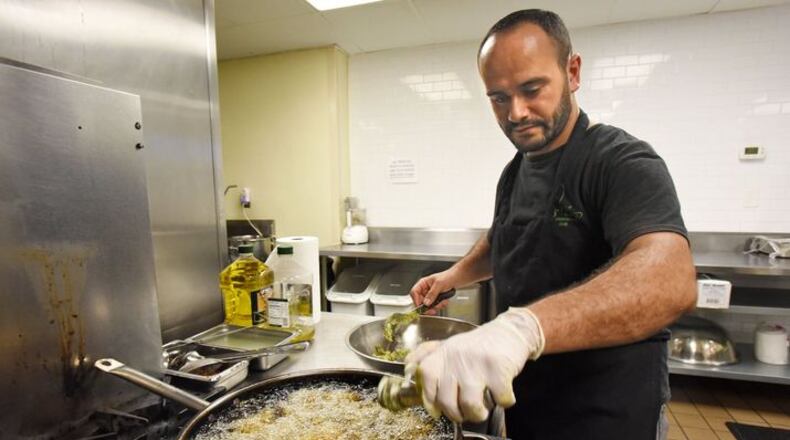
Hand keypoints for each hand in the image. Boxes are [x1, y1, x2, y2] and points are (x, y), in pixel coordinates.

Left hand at [405, 307, 544, 422]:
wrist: (509, 331)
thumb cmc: (479, 345)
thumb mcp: (450, 345)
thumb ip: (428, 356)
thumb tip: (408, 369)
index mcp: (443, 353)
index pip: (425, 377)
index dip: (429, 399)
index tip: (437, 410)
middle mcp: (457, 358)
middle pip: (447, 400)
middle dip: (457, 414)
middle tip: (465, 413)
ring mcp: (477, 364)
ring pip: (470, 405)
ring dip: (478, 414)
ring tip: (482, 409)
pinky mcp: (499, 369)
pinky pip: (499, 399)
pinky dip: (504, 401)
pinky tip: (503, 393)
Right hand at [410, 269, 455, 314]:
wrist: (458, 278)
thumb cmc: (449, 276)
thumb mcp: (439, 284)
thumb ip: (432, 294)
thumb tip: (426, 302)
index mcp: (423, 283)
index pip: (414, 292)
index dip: (416, 300)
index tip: (421, 307)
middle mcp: (425, 289)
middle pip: (421, 301)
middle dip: (428, 306)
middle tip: (432, 310)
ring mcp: (431, 294)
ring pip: (428, 305)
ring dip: (436, 306)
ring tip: (442, 302)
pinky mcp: (436, 298)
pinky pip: (435, 305)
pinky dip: (440, 305)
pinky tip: (445, 301)